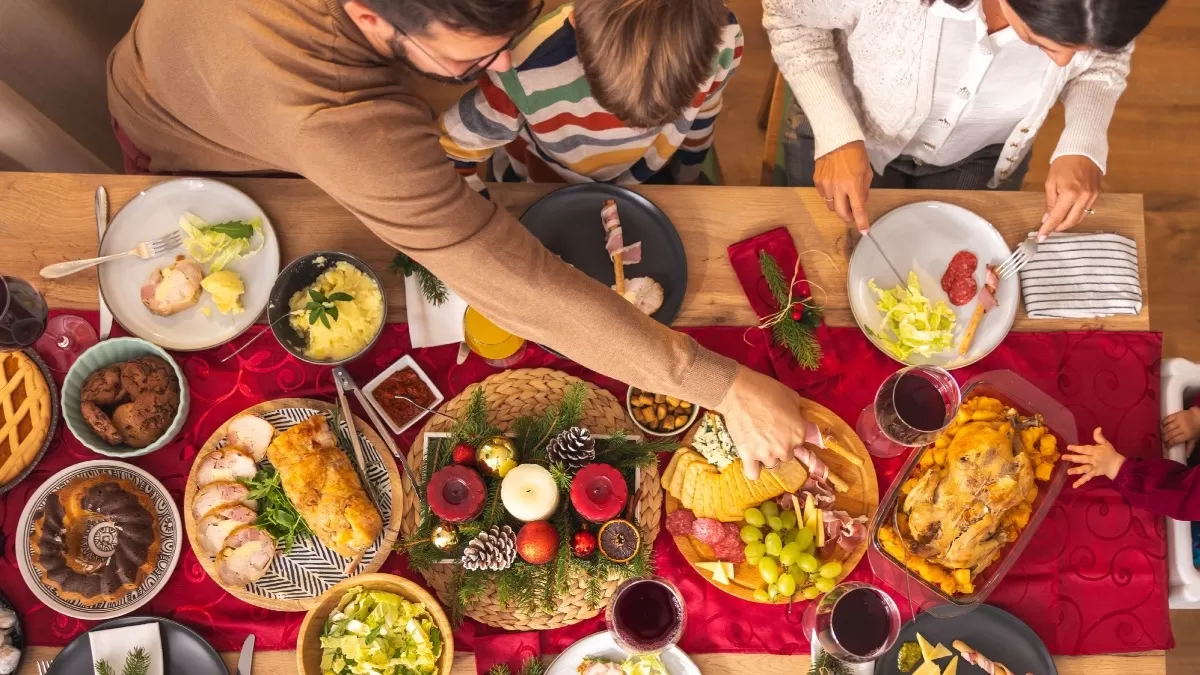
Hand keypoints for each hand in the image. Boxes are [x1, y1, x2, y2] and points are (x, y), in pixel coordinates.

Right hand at [714, 365, 810, 479]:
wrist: (739, 393)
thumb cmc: (766, 390)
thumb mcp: (792, 396)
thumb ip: (798, 413)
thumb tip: (797, 419)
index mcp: (799, 433)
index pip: (799, 442)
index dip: (790, 435)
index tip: (781, 428)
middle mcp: (785, 448)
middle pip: (786, 456)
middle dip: (779, 447)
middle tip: (768, 434)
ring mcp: (766, 455)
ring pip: (772, 465)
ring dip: (767, 456)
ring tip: (758, 443)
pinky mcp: (748, 456)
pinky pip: (753, 474)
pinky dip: (754, 470)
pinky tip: (752, 462)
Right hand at [814, 141, 872, 231]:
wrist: (837, 139)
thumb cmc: (856, 154)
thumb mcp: (866, 171)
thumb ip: (863, 189)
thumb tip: (859, 203)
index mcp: (853, 184)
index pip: (858, 209)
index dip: (861, 222)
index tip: (864, 231)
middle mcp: (838, 187)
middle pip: (840, 212)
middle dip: (847, 217)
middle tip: (852, 216)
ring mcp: (825, 185)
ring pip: (830, 205)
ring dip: (838, 205)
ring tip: (842, 197)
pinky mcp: (817, 181)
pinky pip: (823, 195)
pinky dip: (830, 195)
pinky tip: (834, 187)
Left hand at [1039, 155, 1101, 240]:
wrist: (1083, 150)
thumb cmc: (1063, 164)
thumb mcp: (1050, 182)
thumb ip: (1050, 202)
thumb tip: (1047, 218)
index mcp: (1069, 194)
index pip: (1057, 217)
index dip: (1048, 229)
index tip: (1041, 237)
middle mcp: (1083, 197)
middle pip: (1071, 221)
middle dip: (1059, 228)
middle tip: (1049, 230)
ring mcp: (1093, 196)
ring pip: (1080, 217)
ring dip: (1068, 223)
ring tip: (1057, 223)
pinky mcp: (1098, 194)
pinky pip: (1087, 210)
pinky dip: (1077, 215)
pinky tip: (1069, 214)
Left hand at [1063, 427, 1126, 488]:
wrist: (1117, 465)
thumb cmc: (1109, 453)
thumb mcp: (1105, 443)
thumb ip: (1099, 437)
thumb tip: (1098, 428)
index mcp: (1095, 451)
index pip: (1085, 449)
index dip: (1077, 448)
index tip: (1068, 447)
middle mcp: (1094, 459)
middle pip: (1083, 459)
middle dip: (1073, 458)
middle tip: (1063, 457)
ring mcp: (1094, 467)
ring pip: (1084, 469)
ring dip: (1076, 470)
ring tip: (1068, 472)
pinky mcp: (1094, 474)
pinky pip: (1087, 478)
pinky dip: (1081, 482)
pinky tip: (1074, 485)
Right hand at [1164, 407, 1199, 447]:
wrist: (1199, 417)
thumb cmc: (1197, 429)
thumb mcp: (1195, 439)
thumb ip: (1190, 447)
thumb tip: (1186, 456)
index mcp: (1187, 435)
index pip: (1175, 440)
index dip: (1169, 444)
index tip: (1166, 446)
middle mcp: (1182, 428)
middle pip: (1170, 434)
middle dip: (1164, 438)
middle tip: (1163, 440)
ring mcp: (1179, 420)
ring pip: (1167, 427)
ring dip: (1163, 431)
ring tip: (1162, 434)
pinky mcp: (1176, 414)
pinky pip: (1167, 419)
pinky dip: (1163, 422)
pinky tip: (1162, 425)